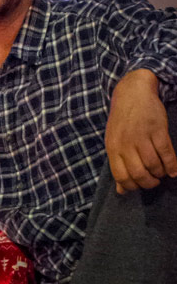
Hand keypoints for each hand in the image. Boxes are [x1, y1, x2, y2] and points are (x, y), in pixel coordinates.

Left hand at [106, 70, 176, 192]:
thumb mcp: (114, 141)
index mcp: (113, 147)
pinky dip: (172, 166)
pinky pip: (166, 153)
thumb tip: (121, 191)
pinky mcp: (157, 130)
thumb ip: (117, 165)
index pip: (121, 176)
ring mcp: (142, 136)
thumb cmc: (123, 120)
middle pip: (138, 174)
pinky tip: (173, 171)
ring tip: (161, 172)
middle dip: (149, 183)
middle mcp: (126, 144)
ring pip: (153, 165)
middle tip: (154, 181)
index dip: (133, 186)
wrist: (133, 92)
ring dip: (160, 174)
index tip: (140, 185)